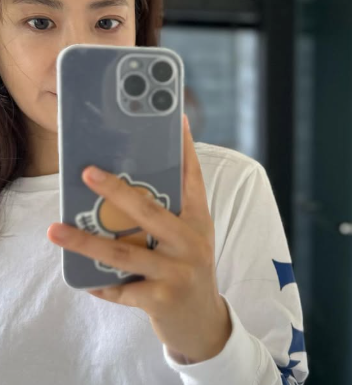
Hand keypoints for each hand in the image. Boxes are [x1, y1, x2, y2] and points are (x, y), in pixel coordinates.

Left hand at [47, 114, 231, 363]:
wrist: (203, 321)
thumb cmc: (191, 270)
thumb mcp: (191, 239)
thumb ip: (169, 217)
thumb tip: (128, 193)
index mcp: (199, 222)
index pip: (193, 179)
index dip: (186, 150)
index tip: (176, 121)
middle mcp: (190, 243)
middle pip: (149, 211)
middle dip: (116, 190)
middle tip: (88, 172)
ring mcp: (176, 271)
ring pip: (124, 252)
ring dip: (86, 241)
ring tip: (56, 229)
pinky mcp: (161, 299)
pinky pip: (120, 289)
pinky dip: (100, 283)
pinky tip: (84, 278)